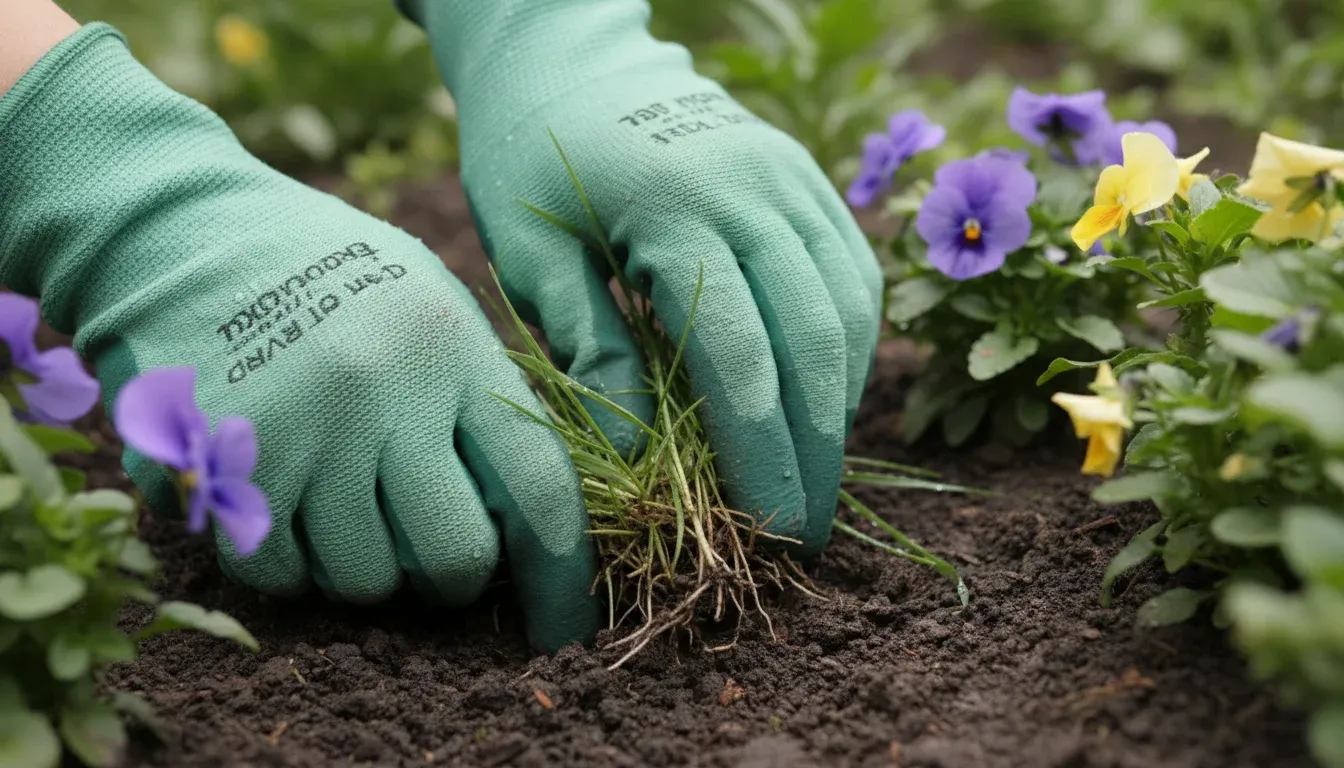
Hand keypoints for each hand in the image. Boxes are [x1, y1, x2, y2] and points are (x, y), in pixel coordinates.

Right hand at [0, 25, 596, 651]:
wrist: (178, 227)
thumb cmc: (326, 272)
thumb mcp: (427, 300)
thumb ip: (480, 396)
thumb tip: (530, 517)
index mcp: (453, 348)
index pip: (540, 485)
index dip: (562, 575)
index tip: (566, 627)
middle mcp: (385, 392)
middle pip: (455, 556)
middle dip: (455, 580)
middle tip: (435, 557)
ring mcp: (301, 428)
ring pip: (363, 580)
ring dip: (364, 568)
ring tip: (344, 505)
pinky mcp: (218, 461)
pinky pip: (277, 573)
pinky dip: (287, 562)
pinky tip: (282, 504)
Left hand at [412, 0, 882, 554]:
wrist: (570, 60)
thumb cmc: (531, 161)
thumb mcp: (531, 255)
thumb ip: (592, 350)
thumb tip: (638, 461)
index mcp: (675, 211)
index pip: (740, 357)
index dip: (762, 453)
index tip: (770, 526)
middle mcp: (753, 189)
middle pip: (810, 341)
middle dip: (815, 447)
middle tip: (808, 529)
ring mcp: (790, 176)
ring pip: (847, 307)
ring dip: (842, 401)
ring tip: (821, 475)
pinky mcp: (806, 175)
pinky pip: (852, 269)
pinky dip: (850, 343)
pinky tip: (830, 397)